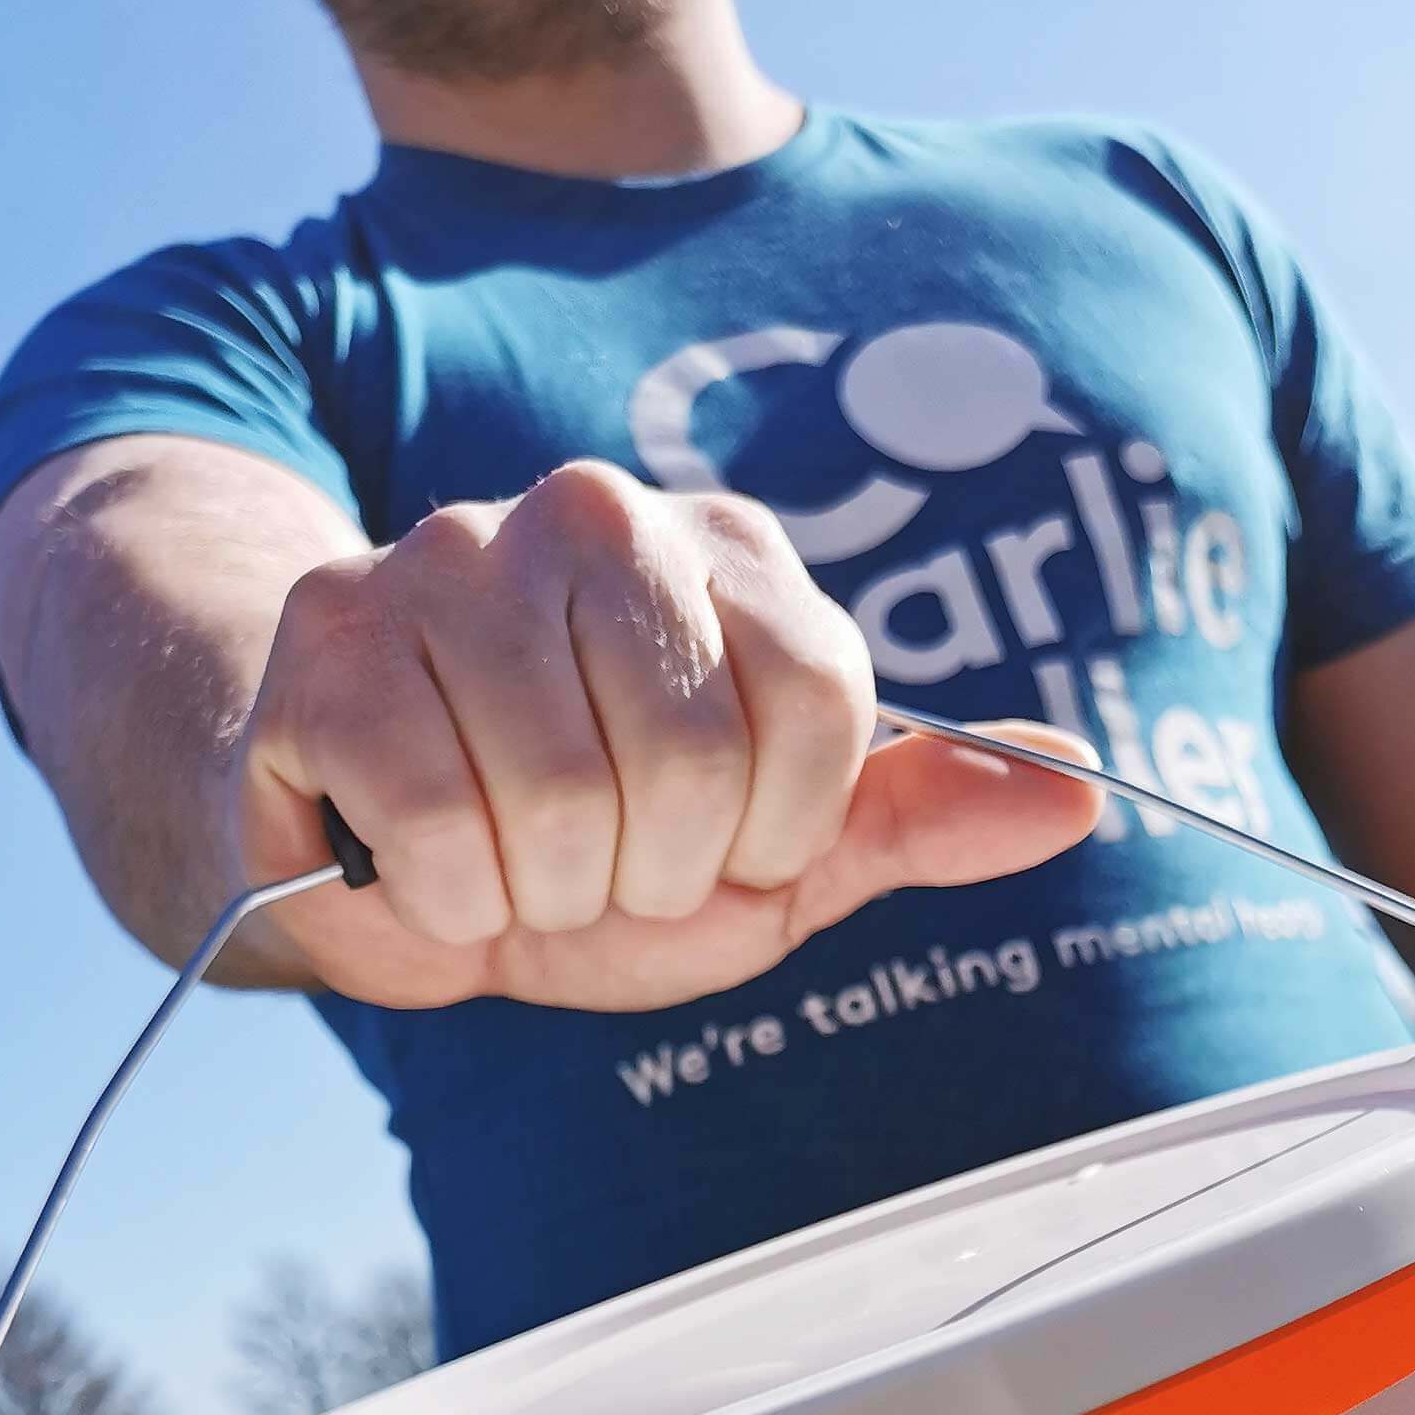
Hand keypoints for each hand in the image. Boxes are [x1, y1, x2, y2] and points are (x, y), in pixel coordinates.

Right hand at [231, 460, 1102, 1009]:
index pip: (823, 701)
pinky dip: (448, 899)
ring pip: (558, 797)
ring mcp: (451, 557)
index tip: (723, 842)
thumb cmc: (602, 848)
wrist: (390, 857)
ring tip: (516, 857)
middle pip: (694, 758)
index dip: (774, 829)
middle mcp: (598, 514)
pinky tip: (429, 861)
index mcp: (731, 555)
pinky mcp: (332, 640)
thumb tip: (1081, 794)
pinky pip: (438, 827)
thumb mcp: (781, 850)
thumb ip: (920, 817)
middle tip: (601, 859)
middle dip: (653, 870)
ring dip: (545, 892)